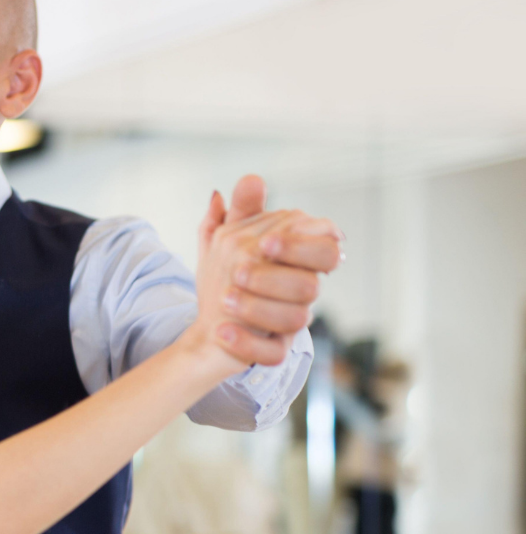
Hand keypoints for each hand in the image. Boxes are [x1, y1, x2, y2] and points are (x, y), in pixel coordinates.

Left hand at [192, 175, 342, 366]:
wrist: (206, 326)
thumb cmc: (224, 279)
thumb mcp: (225, 241)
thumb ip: (242, 212)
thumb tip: (252, 179)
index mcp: (298, 264)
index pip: (326, 250)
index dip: (301, 245)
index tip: (264, 243)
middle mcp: (301, 294)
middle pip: (311, 286)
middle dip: (276, 277)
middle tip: (240, 271)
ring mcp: (290, 326)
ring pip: (297, 320)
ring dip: (256, 307)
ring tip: (225, 298)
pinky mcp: (273, 352)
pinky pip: (273, 354)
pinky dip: (245, 342)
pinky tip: (221, 331)